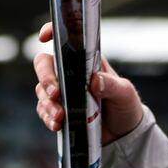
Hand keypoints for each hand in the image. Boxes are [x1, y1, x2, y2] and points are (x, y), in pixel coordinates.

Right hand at [33, 22, 143, 145]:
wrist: (124, 134)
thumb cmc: (125, 105)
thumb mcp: (125, 93)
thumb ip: (112, 85)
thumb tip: (95, 80)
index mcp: (86, 61)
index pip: (65, 41)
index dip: (52, 32)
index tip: (44, 37)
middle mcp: (70, 73)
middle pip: (44, 64)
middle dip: (45, 77)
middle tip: (55, 93)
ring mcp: (63, 92)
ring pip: (41, 90)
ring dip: (47, 102)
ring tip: (60, 116)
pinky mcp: (59, 111)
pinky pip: (44, 110)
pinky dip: (47, 117)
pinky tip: (57, 124)